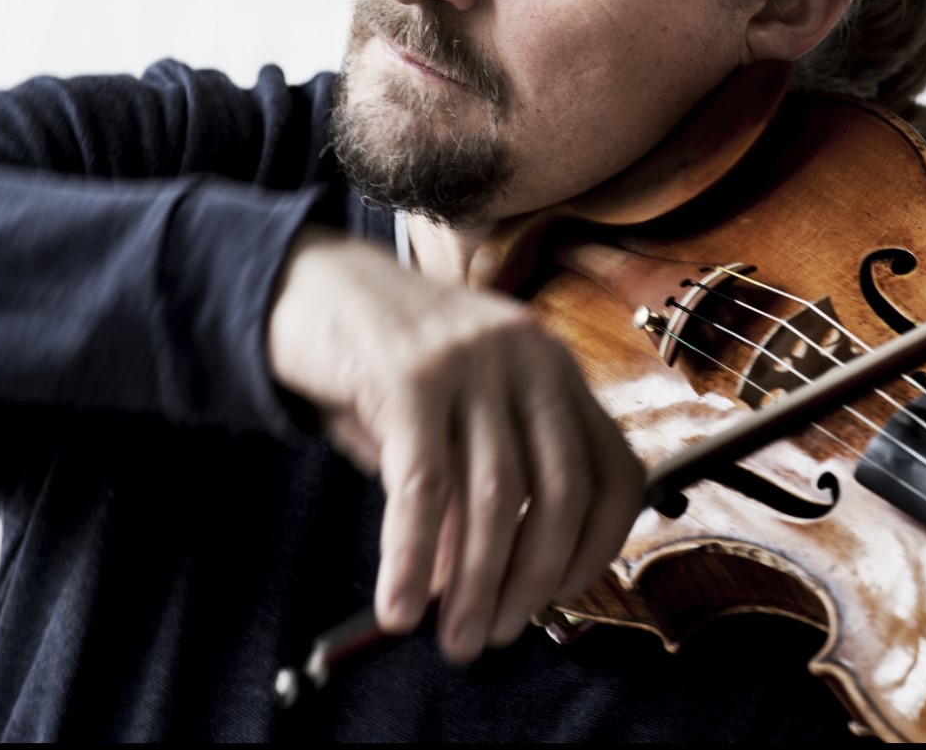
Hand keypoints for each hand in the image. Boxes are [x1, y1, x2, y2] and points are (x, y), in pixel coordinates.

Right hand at [265, 224, 644, 663]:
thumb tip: (481, 589)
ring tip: (458, 640)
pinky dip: (413, 559)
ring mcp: (472, 361)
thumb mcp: (453, 418)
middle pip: (559, 489)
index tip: (563, 594)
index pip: (614, 466)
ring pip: (494, 495)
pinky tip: (400, 606)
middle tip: (499, 635)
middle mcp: (528, 357)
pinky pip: (422, 487)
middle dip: (533, 578)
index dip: (601, 542)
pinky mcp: (409, 374)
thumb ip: (475, 489)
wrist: (311, 284)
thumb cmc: (388, 366)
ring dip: (478, 583)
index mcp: (555, 368)